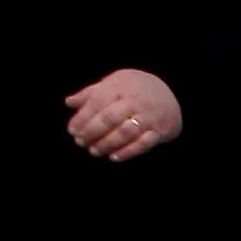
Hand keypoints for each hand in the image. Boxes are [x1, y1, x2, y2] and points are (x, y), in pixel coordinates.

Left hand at [62, 68, 182, 160]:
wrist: (171, 94)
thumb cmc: (135, 89)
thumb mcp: (114, 84)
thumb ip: (91, 93)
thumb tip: (69, 103)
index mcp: (120, 85)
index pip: (97, 102)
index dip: (83, 118)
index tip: (72, 130)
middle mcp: (135, 99)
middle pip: (109, 118)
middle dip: (92, 132)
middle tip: (81, 142)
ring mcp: (149, 116)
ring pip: (124, 133)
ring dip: (106, 144)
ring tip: (94, 151)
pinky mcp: (161, 131)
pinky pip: (142, 144)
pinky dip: (127, 152)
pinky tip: (114, 157)